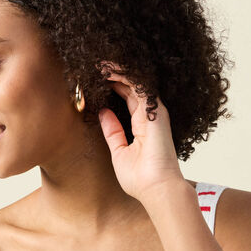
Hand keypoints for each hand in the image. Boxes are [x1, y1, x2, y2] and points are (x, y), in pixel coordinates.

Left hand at [98, 62, 185, 202]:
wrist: (155, 189)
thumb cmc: (141, 178)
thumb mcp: (119, 152)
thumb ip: (113, 132)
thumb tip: (104, 112)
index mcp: (141, 125)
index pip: (127, 96)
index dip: (112, 84)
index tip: (95, 76)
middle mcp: (149, 115)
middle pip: (130, 85)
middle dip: (113, 72)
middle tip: (94, 62)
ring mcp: (153, 111)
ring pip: (134, 80)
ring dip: (116, 69)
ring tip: (98, 60)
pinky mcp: (155, 110)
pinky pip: (139, 84)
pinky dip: (123, 74)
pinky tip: (107, 68)